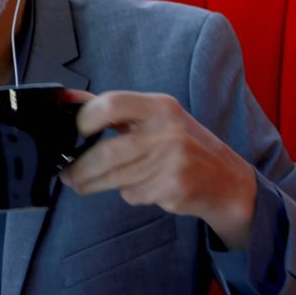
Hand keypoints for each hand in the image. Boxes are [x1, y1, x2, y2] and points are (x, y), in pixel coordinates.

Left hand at [58, 90, 256, 249]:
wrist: (227, 180)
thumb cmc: (182, 145)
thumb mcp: (157, 119)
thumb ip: (116, 111)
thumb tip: (69, 100)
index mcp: (159, 107)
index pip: (111, 104)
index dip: (86, 119)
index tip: (77, 133)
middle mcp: (167, 131)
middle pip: (107, 152)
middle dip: (81, 168)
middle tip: (69, 174)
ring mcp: (172, 160)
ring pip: (115, 177)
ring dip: (93, 184)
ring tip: (83, 184)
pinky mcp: (173, 187)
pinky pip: (133, 194)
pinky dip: (128, 194)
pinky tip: (141, 188)